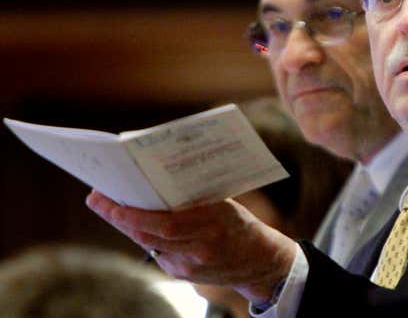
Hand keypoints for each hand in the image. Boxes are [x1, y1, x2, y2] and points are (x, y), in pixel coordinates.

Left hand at [86, 190, 296, 304]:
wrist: (259, 262)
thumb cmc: (242, 225)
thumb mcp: (224, 205)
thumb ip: (194, 200)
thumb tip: (159, 182)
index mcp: (213, 223)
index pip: (164, 221)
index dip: (133, 212)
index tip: (110, 198)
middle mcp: (200, 247)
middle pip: (148, 235)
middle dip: (119, 216)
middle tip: (97, 198)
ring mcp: (190, 264)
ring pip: (148, 244)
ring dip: (126, 225)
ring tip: (109, 207)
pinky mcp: (184, 274)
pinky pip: (157, 252)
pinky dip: (144, 235)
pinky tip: (133, 222)